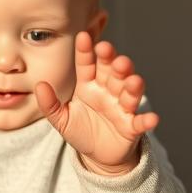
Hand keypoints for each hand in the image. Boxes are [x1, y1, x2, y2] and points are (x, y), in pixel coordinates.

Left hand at [35, 32, 158, 175]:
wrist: (98, 156)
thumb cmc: (81, 130)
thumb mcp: (61, 118)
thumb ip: (49, 104)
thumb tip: (39, 85)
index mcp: (89, 85)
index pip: (87, 64)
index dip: (86, 51)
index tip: (83, 37)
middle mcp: (108, 91)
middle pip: (112, 72)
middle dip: (111, 60)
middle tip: (107, 49)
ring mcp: (122, 108)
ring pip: (129, 92)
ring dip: (132, 85)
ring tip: (132, 79)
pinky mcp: (132, 127)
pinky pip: (140, 122)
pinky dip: (147, 120)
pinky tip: (152, 118)